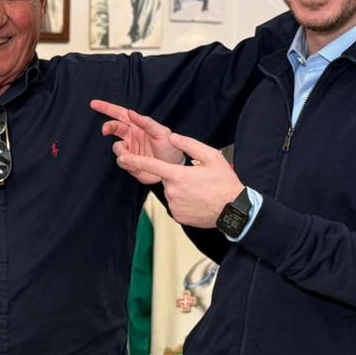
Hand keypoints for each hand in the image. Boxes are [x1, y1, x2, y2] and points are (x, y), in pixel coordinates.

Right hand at [91, 100, 180, 184]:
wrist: (174, 169)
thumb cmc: (171, 148)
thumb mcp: (162, 133)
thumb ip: (146, 122)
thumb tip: (130, 112)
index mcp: (139, 126)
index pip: (121, 114)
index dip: (107, 108)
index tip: (94, 104)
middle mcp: (132, 136)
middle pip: (114, 128)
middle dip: (108, 128)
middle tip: (105, 131)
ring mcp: (130, 150)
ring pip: (116, 147)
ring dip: (121, 151)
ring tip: (131, 156)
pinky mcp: (130, 163)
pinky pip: (121, 162)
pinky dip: (126, 163)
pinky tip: (136, 166)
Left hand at [116, 133, 242, 229]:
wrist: (233, 210)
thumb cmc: (224, 183)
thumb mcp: (211, 156)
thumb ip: (189, 144)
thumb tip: (173, 137)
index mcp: (178, 175)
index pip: (151, 165)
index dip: (134, 160)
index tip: (122, 157)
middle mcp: (172, 191)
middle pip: (167, 179)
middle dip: (178, 177)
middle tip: (198, 180)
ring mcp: (174, 206)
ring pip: (172, 192)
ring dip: (181, 190)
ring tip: (200, 192)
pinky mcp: (178, 217)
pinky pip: (176, 206)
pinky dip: (184, 202)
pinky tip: (198, 201)